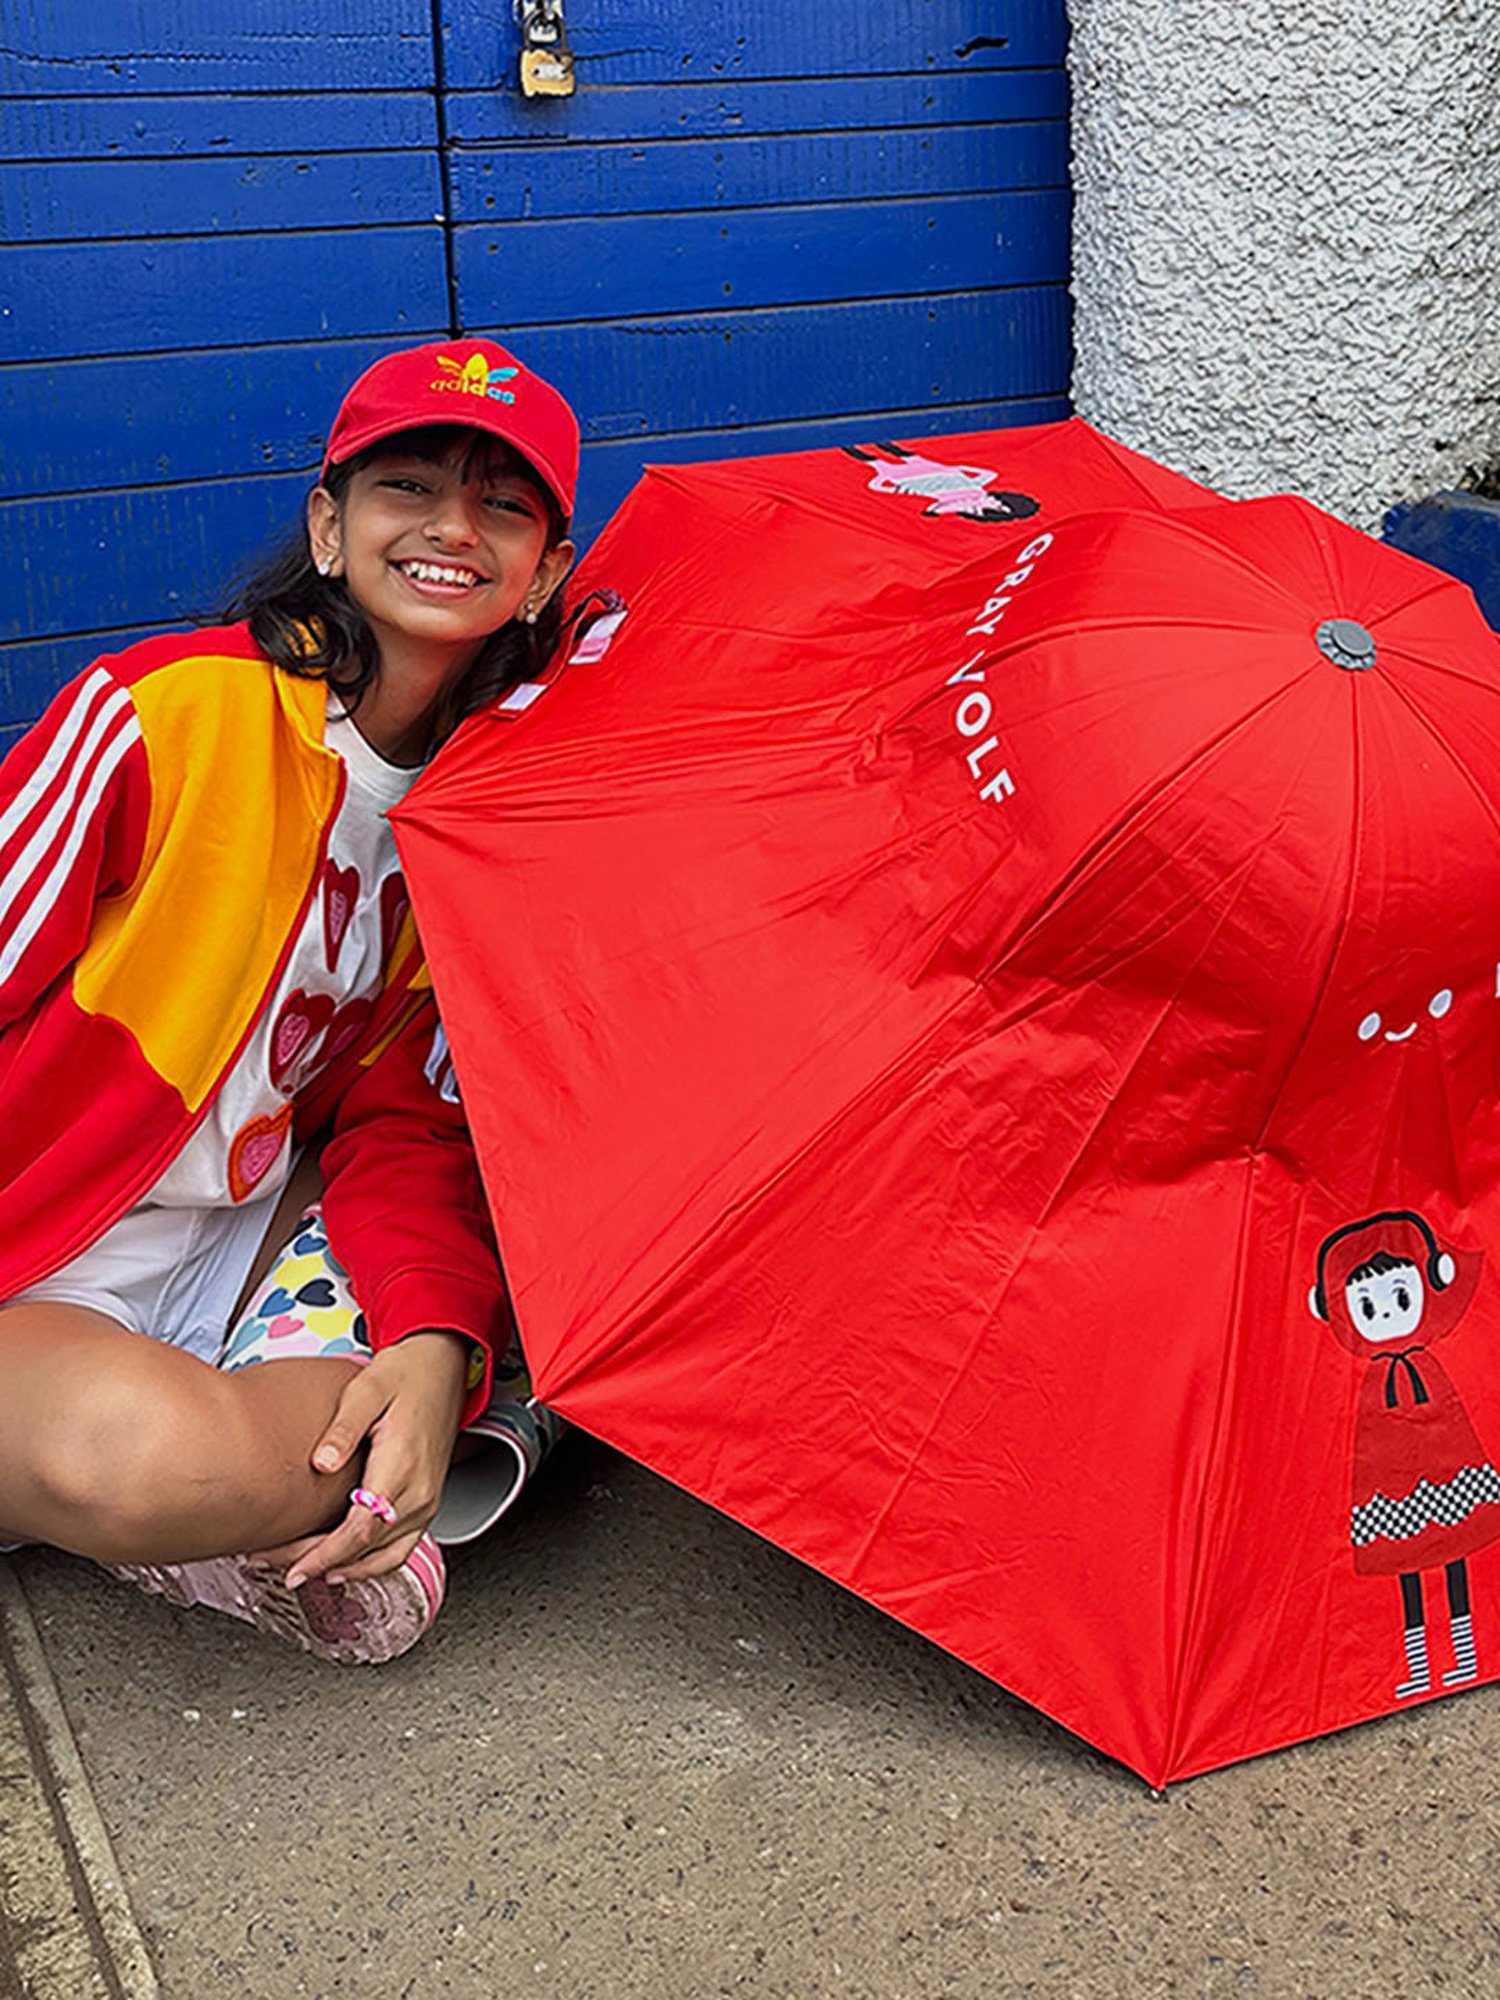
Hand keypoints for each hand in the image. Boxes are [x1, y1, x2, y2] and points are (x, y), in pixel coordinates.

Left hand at [254, 1330, 469, 1586]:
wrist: (442, 1367)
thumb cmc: (406, 1375)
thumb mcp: (368, 1388)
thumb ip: (344, 1428)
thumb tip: (320, 1463)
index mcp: (402, 1465)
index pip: (361, 1530)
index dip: (324, 1555)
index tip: (292, 1567)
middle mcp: (419, 1491)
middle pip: (366, 1549)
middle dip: (319, 1564)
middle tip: (274, 1565)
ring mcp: (426, 1501)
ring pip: (384, 1556)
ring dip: (343, 1570)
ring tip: (301, 1571)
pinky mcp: (425, 1502)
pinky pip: (399, 1548)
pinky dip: (370, 1565)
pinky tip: (342, 1567)